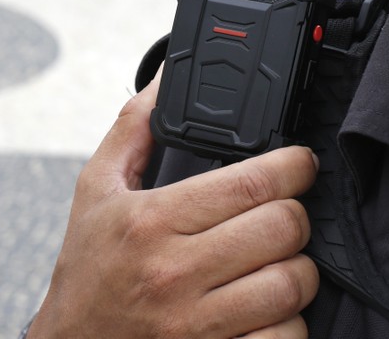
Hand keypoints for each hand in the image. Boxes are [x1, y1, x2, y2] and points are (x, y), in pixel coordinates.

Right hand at [27, 73, 319, 338]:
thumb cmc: (88, 269)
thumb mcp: (96, 189)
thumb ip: (134, 127)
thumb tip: (166, 75)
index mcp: (150, 221)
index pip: (250, 183)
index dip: (293, 165)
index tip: (300, 163)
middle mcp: (173, 272)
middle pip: (282, 229)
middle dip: (295, 215)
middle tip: (283, 213)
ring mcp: (195, 323)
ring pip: (292, 285)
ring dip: (296, 270)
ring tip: (276, 261)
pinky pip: (285, 338)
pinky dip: (288, 323)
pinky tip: (266, 308)